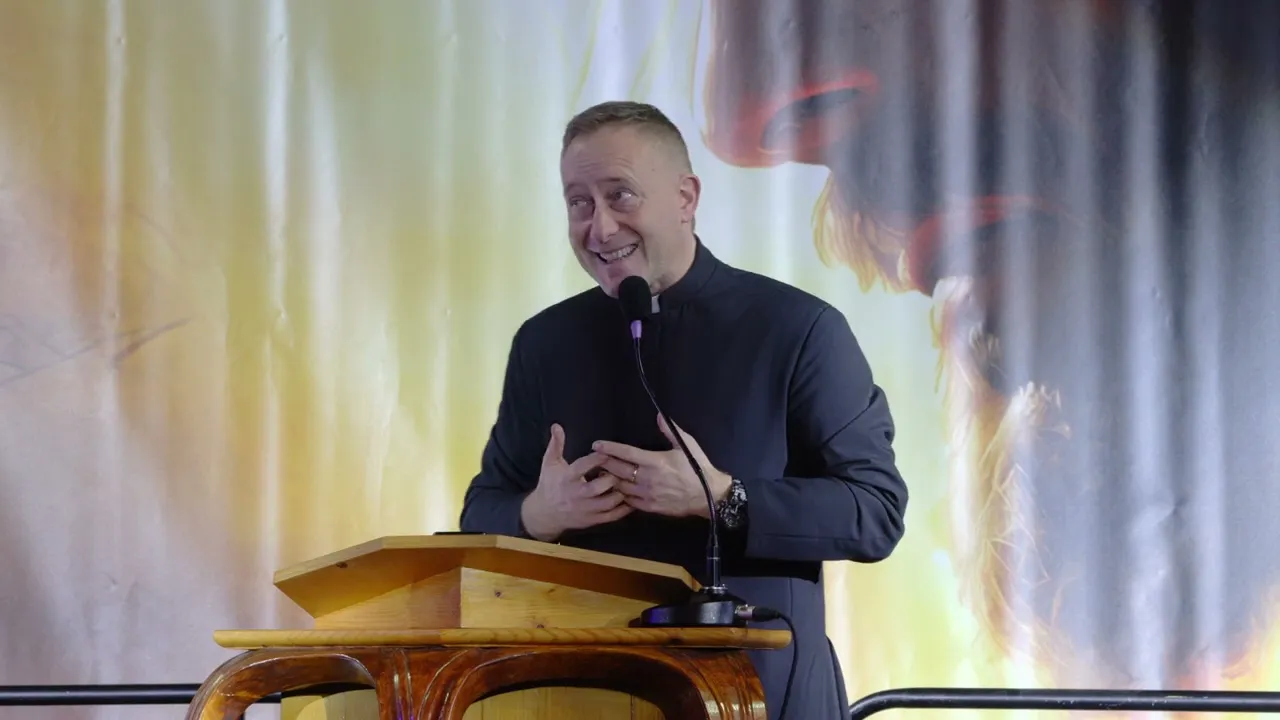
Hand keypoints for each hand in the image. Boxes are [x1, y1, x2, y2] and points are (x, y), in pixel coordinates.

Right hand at [521, 424, 632, 541]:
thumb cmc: (549, 484)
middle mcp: (576, 495)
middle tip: (622, 470)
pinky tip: (631, 500)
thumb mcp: (549, 463)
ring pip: (607, 503)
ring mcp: (585, 509)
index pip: (582, 467)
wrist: (545, 514)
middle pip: (597, 487)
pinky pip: (611, 516)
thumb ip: (556, 444)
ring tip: (628, 483)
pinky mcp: (592, 520)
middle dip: (611, 478)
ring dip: (620, 493)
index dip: (596, 459)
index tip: (607, 452)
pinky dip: (623, 509)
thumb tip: (557, 426)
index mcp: (567, 478)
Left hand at [593, 414, 731, 518]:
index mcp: (655, 461)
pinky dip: (620, 495)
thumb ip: (670, 431)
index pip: (626, 453)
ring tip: (601, 474)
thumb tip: (659, 416)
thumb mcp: (687, 445)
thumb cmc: (697, 468)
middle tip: (595, 458)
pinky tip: (616, 491)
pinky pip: (629, 501)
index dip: (609, 448)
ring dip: (610, 480)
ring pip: (620, 487)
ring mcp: (647, 494)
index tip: (597, 445)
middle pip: (618, 470)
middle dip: (604, 463)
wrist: (708, 495)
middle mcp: (648, 478)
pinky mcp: (650, 507)